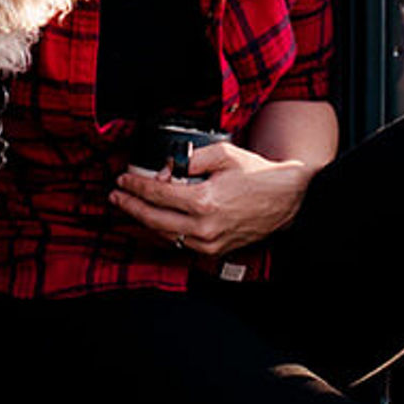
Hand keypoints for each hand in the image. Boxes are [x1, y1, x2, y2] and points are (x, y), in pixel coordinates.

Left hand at [112, 139, 311, 258]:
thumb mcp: (224, 154)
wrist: (287, 199)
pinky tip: (152, 223)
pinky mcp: (215, 249)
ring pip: (164, 234)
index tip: (122, 180)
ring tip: (128, 209)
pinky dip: (163, 232)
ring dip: (142, 222)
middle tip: (115, 197)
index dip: (135, 186)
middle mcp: (204, 227)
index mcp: (204, 201)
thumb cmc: (258, 175)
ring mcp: (209, 242)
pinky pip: (180, 243)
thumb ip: (191, 159)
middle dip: (130, 207)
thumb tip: (165, 170)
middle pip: (153, 219)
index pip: (158, 194)